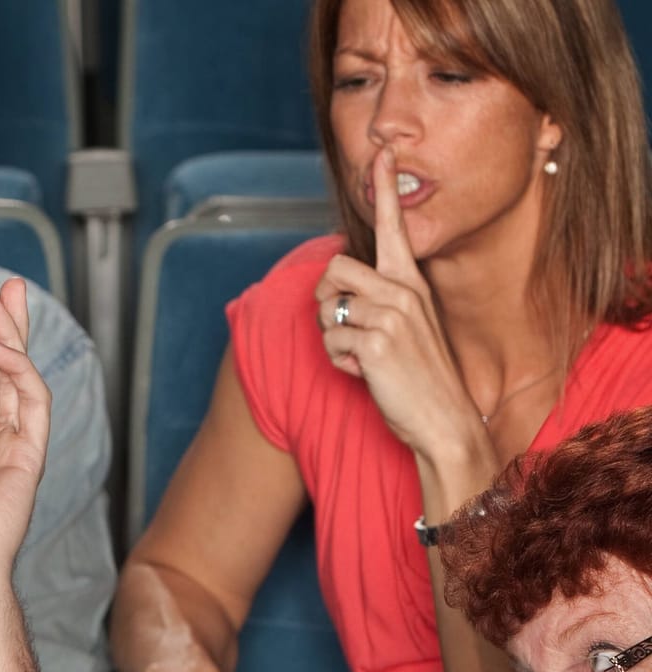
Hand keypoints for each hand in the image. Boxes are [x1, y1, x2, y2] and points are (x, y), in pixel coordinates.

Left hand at [313, 148, 483, 458]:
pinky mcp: (376, 342)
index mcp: (411, 283)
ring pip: (326, 308)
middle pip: (333, 269)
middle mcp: (404, 292)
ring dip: (333, 336)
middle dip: (327, 301)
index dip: (384, 190)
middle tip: (349, 330)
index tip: (380, 153)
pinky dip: (339, 363)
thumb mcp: (403, 327)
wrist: (443, 420)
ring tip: (363, 355)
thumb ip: (378, 301)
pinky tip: (368, 375)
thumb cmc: (417, 376)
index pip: (395, 228)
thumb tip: (338, 290)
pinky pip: (331, 342)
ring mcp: (391, 316)